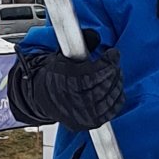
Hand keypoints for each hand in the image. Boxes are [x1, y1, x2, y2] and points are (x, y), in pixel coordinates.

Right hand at [8, 36, 124, 130]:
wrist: (42, 98)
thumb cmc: (54, 76)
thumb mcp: (61, 57)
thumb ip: (77, 44)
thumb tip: (94, 35)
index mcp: (66, 82)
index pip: (96, 73)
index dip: (109, 62)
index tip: (113, 53)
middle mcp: (74, 101)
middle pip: (105, 85)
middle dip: (114, 71)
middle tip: (114, 63)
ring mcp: (82, 114)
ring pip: (110, 97)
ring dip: (116, 83)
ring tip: (114, 74)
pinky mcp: (89, 123)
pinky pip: (111, 110)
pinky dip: (116, 99)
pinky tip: (115, 89)